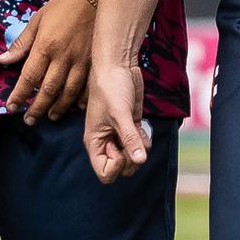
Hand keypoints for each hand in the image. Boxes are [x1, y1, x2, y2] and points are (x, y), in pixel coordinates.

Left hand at [2, 0, 99, 124]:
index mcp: (46, 46)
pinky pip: (88, 87)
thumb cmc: (62, 7)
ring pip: (69, 92)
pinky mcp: (96, 62)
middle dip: (37, 108)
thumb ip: (21, 43)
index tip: (11, 107)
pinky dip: (81, 100)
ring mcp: (82, 61)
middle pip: (48, 89)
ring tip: (50, 117)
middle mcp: (63, 57)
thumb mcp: (37, 20)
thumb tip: (3, 61)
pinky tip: (75, 108)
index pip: (29, 76)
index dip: (19, 94)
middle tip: (29, 120)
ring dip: (58, 107)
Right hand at [83, 47, 154, 182]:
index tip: (121, 149)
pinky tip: (142, 127)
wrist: (119, 66)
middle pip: (121, 169)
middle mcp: (106, 141)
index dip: (116, 167)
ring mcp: (119, 135)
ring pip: (133, 158)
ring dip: (140, 149)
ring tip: (138, 131)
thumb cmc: (111, 87)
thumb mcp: (120, 114)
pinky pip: (140, 146)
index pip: (104, 173)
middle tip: (132, 140)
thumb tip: (140, 161)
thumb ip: (130, 138)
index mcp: (95, 142)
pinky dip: (145, 141)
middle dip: (131, 160)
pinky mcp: (131, 127)